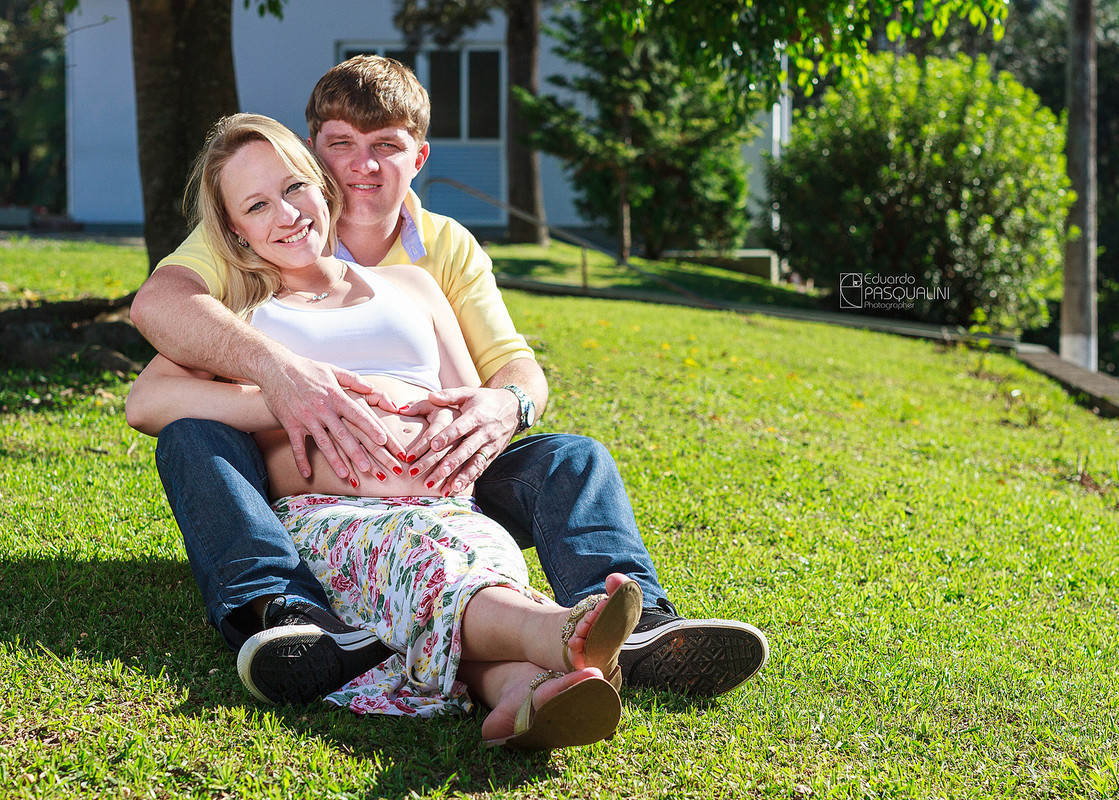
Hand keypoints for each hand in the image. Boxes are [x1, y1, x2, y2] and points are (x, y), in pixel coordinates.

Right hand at [256, 354, 402, 480]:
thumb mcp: (332, 370)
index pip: (357, 414)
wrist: (275, 368)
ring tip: (345, 475)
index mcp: (335, 396)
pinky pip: (297, 445)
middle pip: (343, 434)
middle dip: (356, 452)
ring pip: (322, 443)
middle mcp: (322, 408)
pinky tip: (307, 474)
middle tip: (368, 468)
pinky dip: (301, 460)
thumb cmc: (306, 369)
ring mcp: (306, 417)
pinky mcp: (290, 423)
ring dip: (334, 460)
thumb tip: (372, 388)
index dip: (371, 427)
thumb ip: (353, 380)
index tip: (383, 440)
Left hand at [401, 386, 518, 493]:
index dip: (447, 436)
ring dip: (463, 476)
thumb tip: (430, 395)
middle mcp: (484, 432)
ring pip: (475, 462)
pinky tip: (457, 488)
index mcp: (476, 416)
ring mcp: (490, 445)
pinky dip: (470, 479)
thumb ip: (449, 395)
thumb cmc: (484, 400)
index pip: (460, 427)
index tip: (433, 445)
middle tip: (440, 472)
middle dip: (454, 461)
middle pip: (467, 448)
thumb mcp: (469, 393)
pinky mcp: (493, 454)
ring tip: (450, 488)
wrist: (513, 408)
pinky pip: (481, 468)